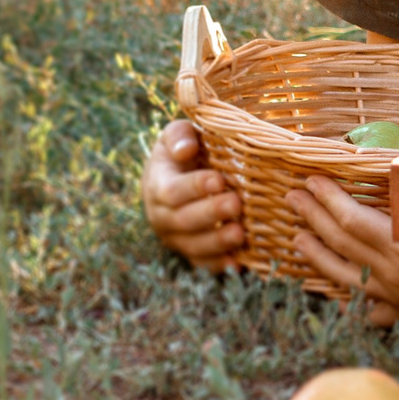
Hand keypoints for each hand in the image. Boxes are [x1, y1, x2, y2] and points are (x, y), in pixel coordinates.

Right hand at [142, 118, 244, 270]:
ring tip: (240, 233)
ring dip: (217, 242)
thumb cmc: (182, 151)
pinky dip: (219, 265)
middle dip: (210, 213)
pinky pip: (202, 263)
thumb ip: (179, 136)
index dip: (194, 187)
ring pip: (192, 245)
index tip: (219, 180)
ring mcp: (176, 237)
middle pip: (183, 220)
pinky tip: (238, 262)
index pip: (172, 191)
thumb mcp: (176, 134)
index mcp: (158, 186)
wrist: (177, 175)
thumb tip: (186, 150)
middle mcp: (162, 216)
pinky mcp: (191, 251)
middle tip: (236, 204)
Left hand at [287, 177, 398, 326]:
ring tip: (297, 240)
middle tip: (292, 198)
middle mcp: (393, 270)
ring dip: (318, 256)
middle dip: (314, 217)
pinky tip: (339, 299)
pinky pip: (370, 312)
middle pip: (342, 242)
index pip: (353, 219)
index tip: (311, 181)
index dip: (329, 199)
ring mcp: (395, 294)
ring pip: (345, 276)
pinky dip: (352, 303)